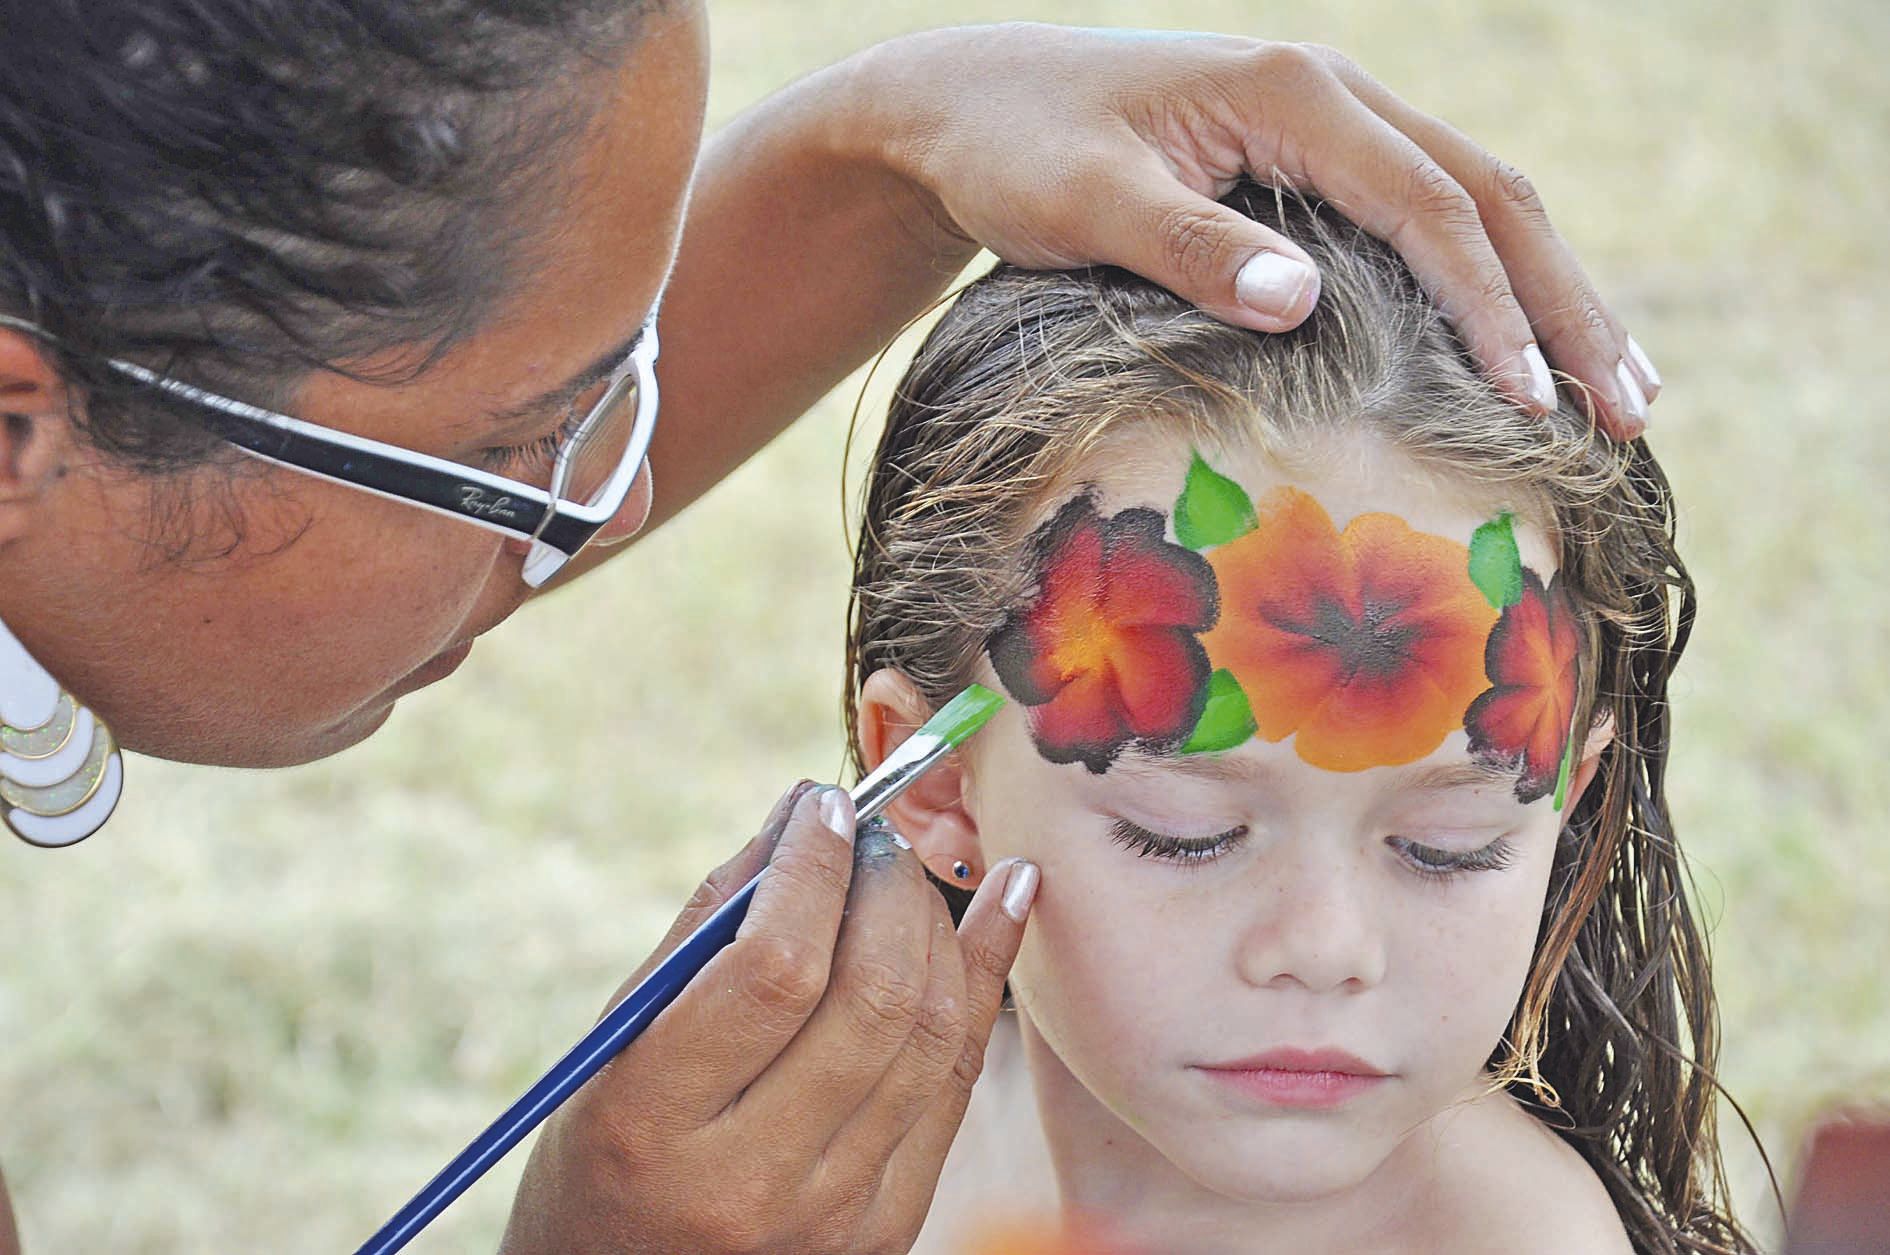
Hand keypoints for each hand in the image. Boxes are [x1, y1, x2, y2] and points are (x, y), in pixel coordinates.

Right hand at [500, 782, 1038, 1254]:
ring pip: (929, 1032)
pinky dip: (987, 972)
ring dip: (936, 920)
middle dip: (886, 886)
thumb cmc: (607, 1145)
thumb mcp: (618, 1040)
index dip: (814, 870)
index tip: (823, 806)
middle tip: (869, 834)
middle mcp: (753, 1180)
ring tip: (905, 866)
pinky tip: (1007, 895)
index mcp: (655, 1124)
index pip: (774, 970)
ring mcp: (835, 1214)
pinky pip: (957, 1076)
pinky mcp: (889, 1224)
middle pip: (871, 998)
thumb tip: (801, 813)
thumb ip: (707, 926)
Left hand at [852, 24, 1656, 438]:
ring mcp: (1331, 125)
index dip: (1492, 307)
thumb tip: (1302, 301)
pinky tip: (1527, 348)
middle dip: (1568, 306)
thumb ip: (1186, 245)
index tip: (1535, 404)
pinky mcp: (1314, 163)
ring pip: (1480, 202)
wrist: (969, 105)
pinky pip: (1433, 217)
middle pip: (1492, 197)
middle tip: (1631, 413)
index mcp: (1295, 95)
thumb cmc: (1017, 151)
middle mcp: (1334, 96)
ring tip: (1623, 391)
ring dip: (1553, 295)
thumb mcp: (1084, 202)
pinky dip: (1494, 283)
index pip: (1432, 206)